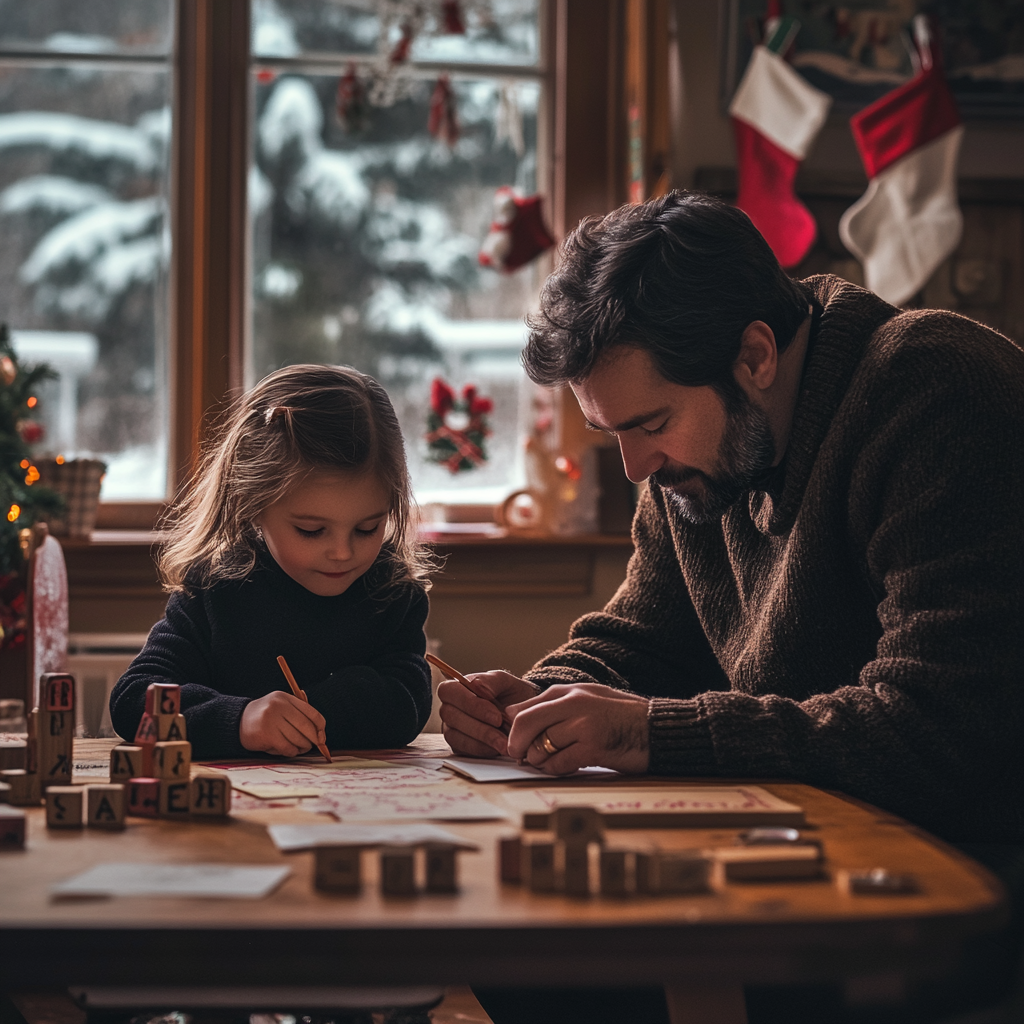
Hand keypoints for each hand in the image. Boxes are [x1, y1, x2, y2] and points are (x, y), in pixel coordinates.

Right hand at [239, 691, 326, 756]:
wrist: (237, 721)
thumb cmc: (265, 717)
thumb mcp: (280, 707)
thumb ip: (298, 714)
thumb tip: (320, 733)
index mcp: (285, 698)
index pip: (311, 712)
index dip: (320, 727)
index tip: (322, 737)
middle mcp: (279, 706)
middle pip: (306, 727)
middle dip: (313, 739)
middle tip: (314, 745)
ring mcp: (272, 720)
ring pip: (297, 738)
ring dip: (302, 747)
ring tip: (301, 748)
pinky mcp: (266, 734)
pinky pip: (287, 747)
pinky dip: (292, 752)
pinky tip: (290, 751)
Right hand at [438, 670, 539, 757]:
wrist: (523, 715)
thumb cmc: (511, 694)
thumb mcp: (506, 682)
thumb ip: (490, 681)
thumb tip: (476, 686)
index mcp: (458, 688)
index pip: (448, 691)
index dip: (469, 703)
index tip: (496, 715)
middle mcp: (450, 708)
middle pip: (450, 715)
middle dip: (479, 726)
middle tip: (502, 730)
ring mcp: (452, 728)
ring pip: (455, 736)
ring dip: (482, 740)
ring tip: (505, 743)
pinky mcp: (459, 746)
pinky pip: (464, 750)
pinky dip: (483, 750)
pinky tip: (498, 748)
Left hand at [506, 683, 650, 774]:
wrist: (656, 729)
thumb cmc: (621, 716)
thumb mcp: (587, 698)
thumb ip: (553, 704)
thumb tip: (514, 715)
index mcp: (570, 691)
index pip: (525, 708)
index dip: (512, 729)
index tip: (514, 742)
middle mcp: (574, 704)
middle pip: (525, 724)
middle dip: (516, 745)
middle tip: (519, 757)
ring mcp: (584, 725)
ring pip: (540, 747)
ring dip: (539, 761)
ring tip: (549, 761)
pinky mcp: (594, 748)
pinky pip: (559, 764)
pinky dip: (556, 770)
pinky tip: (565, 767)